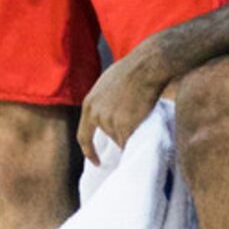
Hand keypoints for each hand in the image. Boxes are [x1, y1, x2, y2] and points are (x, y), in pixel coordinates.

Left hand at [77, 41, 167, 162]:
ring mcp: (110, 123)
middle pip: (108, 136)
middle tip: (132, 124)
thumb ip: (102, 100)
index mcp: (89, 104)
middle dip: (119, 133)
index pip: (83, 136)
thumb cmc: (130, 70)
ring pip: (121, 138)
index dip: (89, 150)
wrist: (145, 67)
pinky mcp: (125, 127)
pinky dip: (136, 139)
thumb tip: (106, 111)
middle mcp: (97, 116)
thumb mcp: (106, 83)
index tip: (95, 160)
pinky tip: (143, 126)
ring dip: (129, 132)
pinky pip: (130, 141)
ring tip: (140, 114)